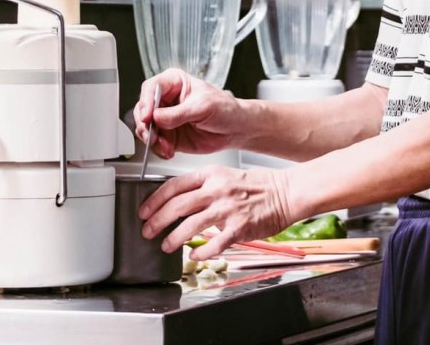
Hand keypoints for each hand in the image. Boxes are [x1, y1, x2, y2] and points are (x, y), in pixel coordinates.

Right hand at [134, 69, 246, 157]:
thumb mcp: (203, 107)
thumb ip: (178, 114)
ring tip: (165, 146)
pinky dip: (158, 149)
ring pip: (145, 128)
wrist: (235, 129)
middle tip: (153, 135)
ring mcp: (166, 118)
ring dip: (152, 140)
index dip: (146, 102)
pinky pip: (154, 143)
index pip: (152, 87)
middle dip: (145, 125)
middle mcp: (166, 99)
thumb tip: (156, 118)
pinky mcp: (168, 135)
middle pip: (143, 108)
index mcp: (175, 82)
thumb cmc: (225, 109)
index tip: (147, 117)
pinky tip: (169, 150)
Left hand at [139, 165, 292, 259]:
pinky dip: (201, 252)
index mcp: (211, 174)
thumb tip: (179, 202)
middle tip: (147, 231)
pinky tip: (195, 255)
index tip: (144, 211)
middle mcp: (217, 189)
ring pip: (190, 225)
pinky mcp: (239, 227)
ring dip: (173, 238)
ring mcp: (227, 208)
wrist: (285, 192)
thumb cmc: (257, 185)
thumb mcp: (225, 175)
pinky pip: (214, 243)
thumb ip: (203, 187)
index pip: (174, 185)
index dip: (154, 200)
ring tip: (166, 245)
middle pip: (177, 205)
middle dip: (157, 221)